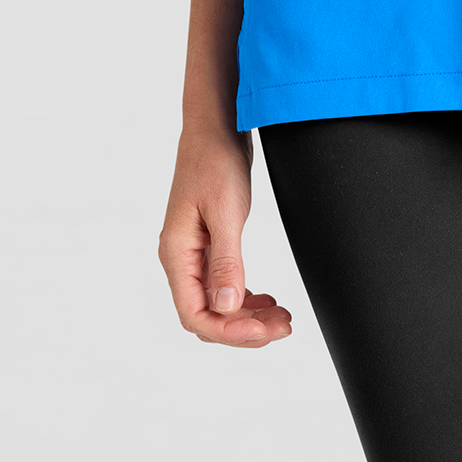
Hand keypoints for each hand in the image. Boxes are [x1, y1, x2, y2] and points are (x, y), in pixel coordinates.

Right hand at [160, 126, 293, 345]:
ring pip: (218, 305)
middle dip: (246, 329)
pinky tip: (268, 300)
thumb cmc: (216, 163)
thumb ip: (226, 262)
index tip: (265, 332)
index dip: (230, 331)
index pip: (195, 315)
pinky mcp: (209, 247)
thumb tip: (226, 307)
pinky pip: (224, 287)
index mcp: (176, 255)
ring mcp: (194, 255)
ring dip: (249, 317)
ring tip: (283, 318)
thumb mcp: (226, 212)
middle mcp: (181, 260)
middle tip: (285, 327)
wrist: (215, 129)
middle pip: (208, 316)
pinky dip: (247, 299)